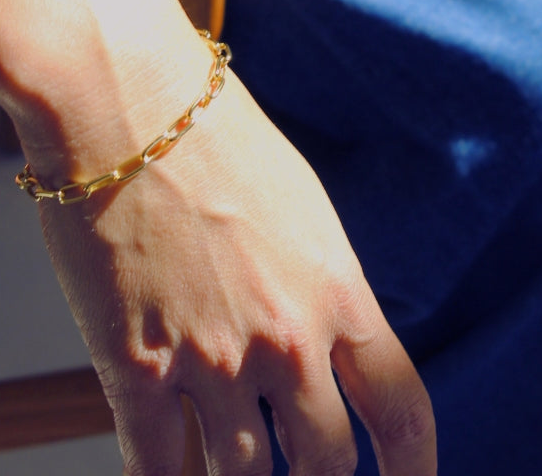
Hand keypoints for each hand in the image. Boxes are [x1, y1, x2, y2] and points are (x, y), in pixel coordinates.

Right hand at [35, 44, 435, 475]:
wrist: (129, 102)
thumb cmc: (214, 136)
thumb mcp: (300, 204)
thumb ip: (319, 281)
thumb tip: (322, 340)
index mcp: (337, 290)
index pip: (401, 408)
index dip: (412, 468)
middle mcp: (287, 338)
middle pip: (325, 463)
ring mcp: (212, 360)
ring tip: (230, 472)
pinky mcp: (137, 367)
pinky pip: (158, 469)